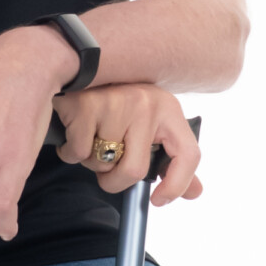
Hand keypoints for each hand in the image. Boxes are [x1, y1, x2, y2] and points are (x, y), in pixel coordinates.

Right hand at [51, 83, 203, 205]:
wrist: (81, 65)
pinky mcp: (84, 105)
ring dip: (90, 161)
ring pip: (101, 163)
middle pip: (135, 170)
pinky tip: (73, 132)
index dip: (177, 185)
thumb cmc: (118, 103)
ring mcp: (115, 102)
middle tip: (107, 166)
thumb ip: (173, 160)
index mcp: (167, 108)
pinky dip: (70, 152)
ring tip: (90, 137)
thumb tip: (195, 192)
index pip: (188, 154)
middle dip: (114, 180)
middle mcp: (146, 103)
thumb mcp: (151, 125)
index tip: (158, 200)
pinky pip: (77, 153)